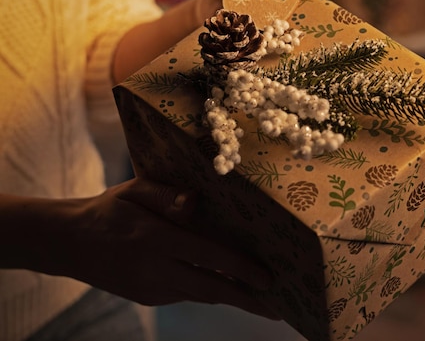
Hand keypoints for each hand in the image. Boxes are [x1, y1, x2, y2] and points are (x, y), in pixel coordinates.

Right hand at [37, 178, 277, 316]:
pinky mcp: (149, 297)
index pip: (208, 256)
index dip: (240, 269)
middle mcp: (156, 270)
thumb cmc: (110, 209)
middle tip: (281, 307)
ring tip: (265, 301)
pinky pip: (187, 294)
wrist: (70, 244)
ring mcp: (152, 289)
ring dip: (234, 298)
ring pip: (202, 294)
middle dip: (249, 300)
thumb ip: (164, 194)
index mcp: (156, 239)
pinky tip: (229, 286)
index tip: (268, 278)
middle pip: (212, 289)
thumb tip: (194, 201)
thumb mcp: (134, 190)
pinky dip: (211, 291)